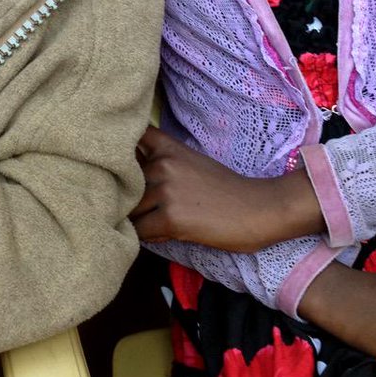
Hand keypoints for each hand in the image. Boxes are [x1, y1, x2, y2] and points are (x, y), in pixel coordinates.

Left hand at [131, 125, 324, 251]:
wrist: (257, 209)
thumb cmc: (225, 189)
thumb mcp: (191, 162)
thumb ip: (161, 162)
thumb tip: (124, 174)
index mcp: (168, 148)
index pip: (129, 139)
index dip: (119, 153)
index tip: (117, 164)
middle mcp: (163, 164)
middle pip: (123, 185)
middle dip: (132, 199)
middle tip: (154, 209)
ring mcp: (166, 190)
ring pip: (130, 211)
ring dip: (141, 220)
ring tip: (164, 223)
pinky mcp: (170, 217)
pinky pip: (141, 232)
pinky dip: (150, 237)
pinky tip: (169, 234)